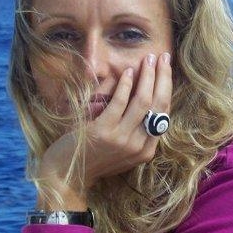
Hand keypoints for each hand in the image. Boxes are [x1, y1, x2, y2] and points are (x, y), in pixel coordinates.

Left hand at [37, 52, 171, 209]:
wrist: (66, 175)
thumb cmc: (91, 156)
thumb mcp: (119, 144)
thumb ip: (130, 122)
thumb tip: (135, 86)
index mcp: (146, 150)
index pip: (164, 113)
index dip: (166, 88)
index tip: (165, 69)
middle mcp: (138, 146)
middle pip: (159, 105)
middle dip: (163, 77)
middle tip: (162, 57)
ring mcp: (122, 139)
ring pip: (144, 101)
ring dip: (148, 76)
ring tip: (147, 59)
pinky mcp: (104, 132)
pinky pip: (120, 103)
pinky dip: (126, 84)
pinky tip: (127, 72)